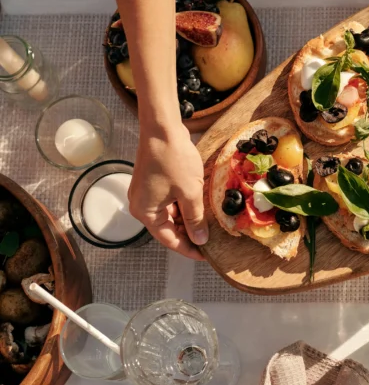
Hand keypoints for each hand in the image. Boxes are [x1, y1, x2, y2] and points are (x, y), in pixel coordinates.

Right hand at [130, 124, 207, 259]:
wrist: (162, 128)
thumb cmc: (173, 159)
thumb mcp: (189, 193)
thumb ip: (195, 219)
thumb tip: (200, 240)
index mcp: (146, 213)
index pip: (169, 240)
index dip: (189, 249)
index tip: (206, 256)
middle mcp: (141, 205)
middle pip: (168, 228)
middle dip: (189, 234)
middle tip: (211, 241)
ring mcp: (146, 193)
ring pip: (170, 214)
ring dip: (188, 220)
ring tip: (209, 226)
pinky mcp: (153, 183)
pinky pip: (169, 202)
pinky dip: (183, 206)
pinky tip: (200, 208)